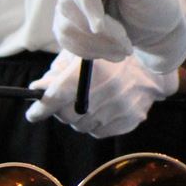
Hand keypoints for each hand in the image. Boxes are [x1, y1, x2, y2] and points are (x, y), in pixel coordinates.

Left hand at [25, 50, 180, 137]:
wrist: (152, 65)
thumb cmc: (110, 57)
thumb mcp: (81, 54)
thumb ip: (57, 72)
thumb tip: (38, 89)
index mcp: (89, 71)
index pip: (54, 98)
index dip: (40, 109)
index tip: (33, 114)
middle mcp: (104, 92)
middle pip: (66, 115)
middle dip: (60, 110)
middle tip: (64, 101)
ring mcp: (119, 108)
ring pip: (82, 126)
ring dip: (79, 117)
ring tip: (89, 101)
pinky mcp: (130, 119)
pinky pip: (99, 131)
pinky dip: (96, 123)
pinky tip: (103, 108)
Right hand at [53, 0, 185, 73]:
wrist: (159, 23)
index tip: (100, 26)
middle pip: (69, 2)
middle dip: (100, 30)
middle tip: (126, 42)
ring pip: (67, 25)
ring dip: (97, 44)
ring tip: (126, 49)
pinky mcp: (69, 20)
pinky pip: (67, 39)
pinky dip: (91, 51)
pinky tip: (114, 52)